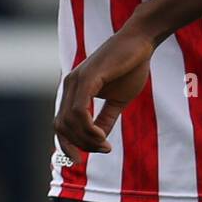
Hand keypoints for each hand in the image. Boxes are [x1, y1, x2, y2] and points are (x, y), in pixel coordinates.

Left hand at [54, 26, 153, 160]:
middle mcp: (69, 85)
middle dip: (80, 145)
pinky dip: (88, 128)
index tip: (84, 160)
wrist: (140, 41)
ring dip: (86, 140)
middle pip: (62, 127)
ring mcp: (76, 80)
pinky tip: (101, 136)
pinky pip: (78, 111)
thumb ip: (106, 119)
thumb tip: (99, 141)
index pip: (60, 125)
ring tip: (104, 144)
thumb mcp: (118, 100)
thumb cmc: (130, 67)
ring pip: (69, 122)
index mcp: (74, 90)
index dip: (68, 146)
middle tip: (103, 149)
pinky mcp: (87, 78)